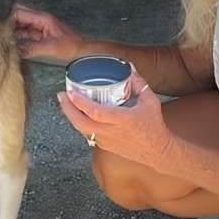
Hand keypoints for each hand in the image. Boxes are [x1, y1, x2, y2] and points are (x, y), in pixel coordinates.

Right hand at [13, 4, 87, 62]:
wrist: (82, 49)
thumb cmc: (70, 46)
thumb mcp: (50, 48)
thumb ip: (32, 48)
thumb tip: (15, 51)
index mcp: (41, 18)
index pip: (19, 12)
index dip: (6, 16)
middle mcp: (38, 19)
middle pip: (18, 15)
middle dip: (6, 20)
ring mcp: (39, 26)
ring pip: (20, 24)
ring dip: (10, 28)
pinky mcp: (39, 33)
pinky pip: (24, 32)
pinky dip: (16, 36)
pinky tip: (9, 42)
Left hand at [56, 70, 171, 170]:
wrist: (157, 151)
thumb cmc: (154, 126)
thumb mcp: (150, 101)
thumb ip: (139, 83)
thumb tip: (129, 67)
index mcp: (122, 120)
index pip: (95, 112)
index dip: (79, 102)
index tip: (70, 92)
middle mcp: (111, 132)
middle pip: (81, 123)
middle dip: (67, 109)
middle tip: (61, 95)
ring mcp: (106, 141)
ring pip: (81, 130)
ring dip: (70, 116)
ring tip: (65, 103)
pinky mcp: (104, 146)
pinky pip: (87, 134)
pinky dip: (79, 123)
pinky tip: (77, 114)